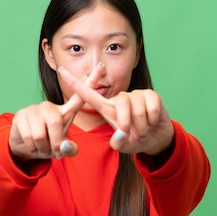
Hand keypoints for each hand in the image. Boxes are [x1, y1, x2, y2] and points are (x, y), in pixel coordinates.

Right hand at [8, 64, 104, 159]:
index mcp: (65, 112)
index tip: (101, 66)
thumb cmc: (48, 143)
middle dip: (55, 142)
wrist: (24, 145)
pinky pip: (29, 137)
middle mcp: (50, 106)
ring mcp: (34, 109)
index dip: (90, 83)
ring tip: (42, 148)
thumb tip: (63, 146)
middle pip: (55, 121)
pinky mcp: (21, 115)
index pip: (79, 96)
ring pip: (40, 134)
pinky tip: (32, 146)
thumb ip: (69, 149)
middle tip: (53, 150)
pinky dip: (32, 148)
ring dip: (42, 148)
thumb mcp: (62, 148)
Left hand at [57, 66, 174, 154]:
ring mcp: (136, 94)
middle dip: (128, 123)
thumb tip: (121, 135)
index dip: (75, 83)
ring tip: (143, 130)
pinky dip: (152, 120)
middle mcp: (119, 98)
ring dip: (142, 126)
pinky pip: (151, 107)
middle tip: (134, 135)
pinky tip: (152, 121)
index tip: (61, 69)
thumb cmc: (135, 139)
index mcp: (107, 108)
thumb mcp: (124, 146)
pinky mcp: (151, 94)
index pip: (88, 94)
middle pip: (120, 103)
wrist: (156, 138)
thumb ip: (119, 144)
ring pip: (137, 108)